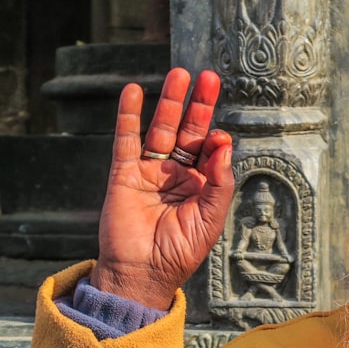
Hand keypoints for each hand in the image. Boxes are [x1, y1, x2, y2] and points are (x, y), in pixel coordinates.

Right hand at [90, 68, 234, 309]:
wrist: (142, 273)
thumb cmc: (179, 252)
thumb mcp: (210, 219)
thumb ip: (220, 182)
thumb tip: (224, 143)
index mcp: (201, 186)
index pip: (210, 150)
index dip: (215, 139)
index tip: (218, 137)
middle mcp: (177, 174)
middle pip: (188, 131)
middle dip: (198, 104)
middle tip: (207, 77)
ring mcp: (150, 171)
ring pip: (161, 129)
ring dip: (169, 102)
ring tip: (179, 74)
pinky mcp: (124, 173)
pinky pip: (126, 139)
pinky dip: (128, 115)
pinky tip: (133, 92)